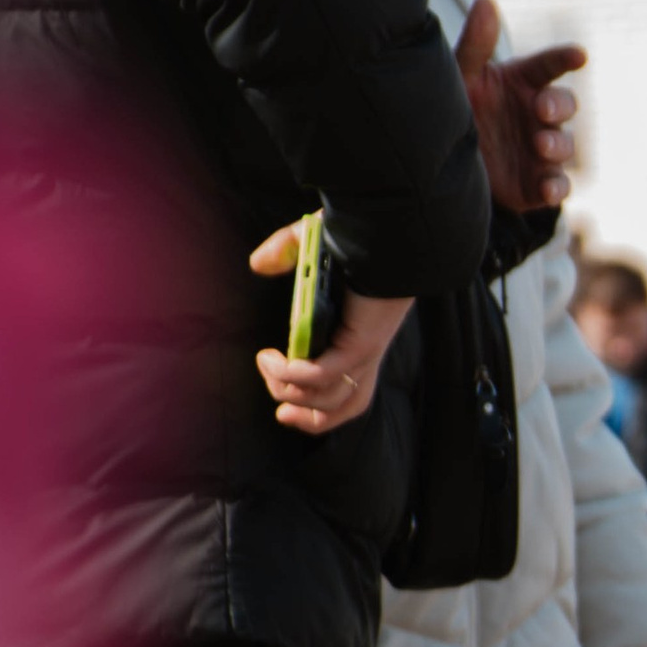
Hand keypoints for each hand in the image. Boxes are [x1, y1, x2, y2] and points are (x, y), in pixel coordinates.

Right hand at [249, 224, 413, 434]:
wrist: (388, 230)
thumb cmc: (359, 238)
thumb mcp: (312, 245)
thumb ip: (284, 252)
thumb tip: (258, 264)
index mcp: (360, 342)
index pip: (349, 396)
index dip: (318, 413)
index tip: (284, 412)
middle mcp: (364, 354)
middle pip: (339, 408)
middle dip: (302, 415)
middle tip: (275, 401)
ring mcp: (363, 352)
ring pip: (325, 398)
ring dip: (287, 389)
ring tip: (267, 363)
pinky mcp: (359, 344)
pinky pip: (320, 375)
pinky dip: (292, 373)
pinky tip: (273, 359)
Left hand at [456, 0, 581, 213]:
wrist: (441, 167)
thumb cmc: (457, 109)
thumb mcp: (461, 77)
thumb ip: (475, 43)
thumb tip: (486, 0)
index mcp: (523, 82)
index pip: (551, 65)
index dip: (566, 58)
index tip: (579, 55)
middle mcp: (538, 114)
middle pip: (565, 103)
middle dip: (560, 104)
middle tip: (542, 108)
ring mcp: (540, 150)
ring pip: (565, 144)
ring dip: (558, 144)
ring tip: (540, 145)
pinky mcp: (536, 184)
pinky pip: (559, 185)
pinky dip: (557, 186)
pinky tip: (546, 186)